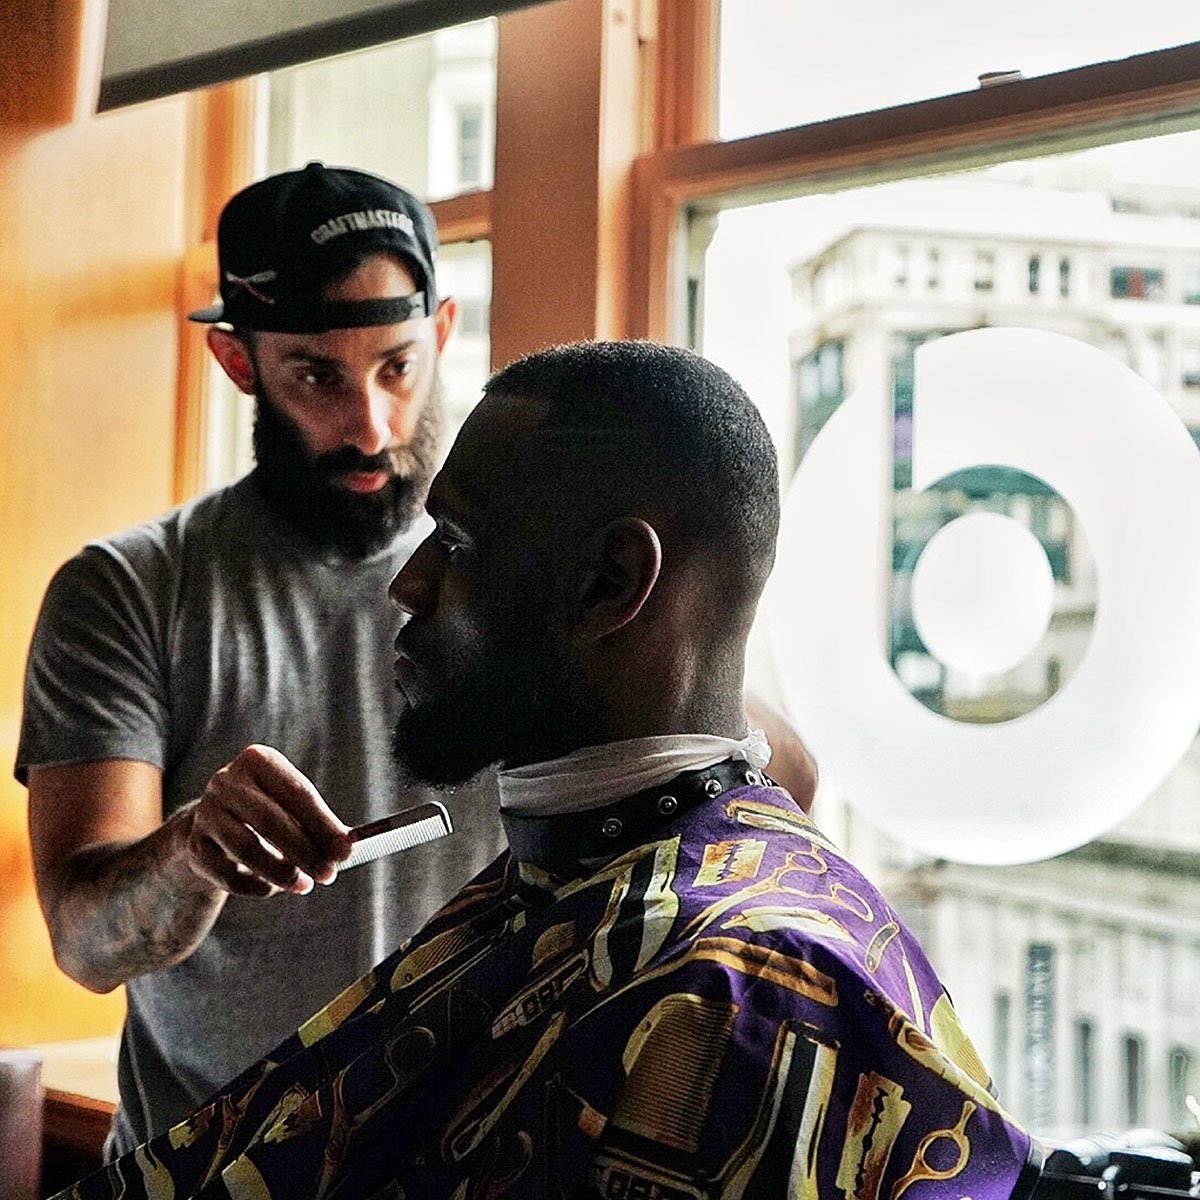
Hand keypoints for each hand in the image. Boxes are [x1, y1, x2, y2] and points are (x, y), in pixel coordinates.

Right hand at [182, 746, 352, 896]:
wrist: (214, 827)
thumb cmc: (268, 813)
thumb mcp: (293, 808)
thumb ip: (320, 825)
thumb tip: (346, 848)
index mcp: (257, 760)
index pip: (297, 792)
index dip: (324, 824)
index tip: (346, 851)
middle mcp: (226, 781)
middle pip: (271, 820)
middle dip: (305, 851)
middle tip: (329, 874)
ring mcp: (205, 813)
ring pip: (246, 847)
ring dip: (280, 871)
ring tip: (305, 885)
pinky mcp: (194, 847)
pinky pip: (228, 874)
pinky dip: (256, 885)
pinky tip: (275, 888)